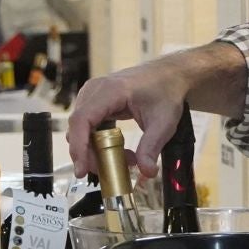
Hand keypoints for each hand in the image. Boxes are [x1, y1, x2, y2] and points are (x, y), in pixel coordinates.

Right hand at [67, 65, 194, 179]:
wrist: (169, 76)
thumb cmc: (166, 92)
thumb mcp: (163, 123)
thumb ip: (151, 148)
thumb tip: (147, 172)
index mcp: (110, 90)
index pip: (82, 120)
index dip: (78, 147)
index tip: (81, 170)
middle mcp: (95, 90)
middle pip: (78, 128)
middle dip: (89, 154)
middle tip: (110, 170)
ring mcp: (93, 95)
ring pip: (81, 129)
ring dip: (95, 149)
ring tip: (123, 158)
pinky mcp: (95, 102)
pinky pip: (88, 126)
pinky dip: (98, 142)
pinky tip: (118, 149)